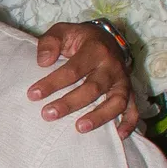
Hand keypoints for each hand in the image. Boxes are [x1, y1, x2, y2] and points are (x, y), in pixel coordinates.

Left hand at [31, 24, 135, 138]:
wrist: (106, 39)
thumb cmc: (79, 39)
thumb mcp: (62, 31)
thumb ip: (50, 42)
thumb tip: (43, 61)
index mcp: (95, 50)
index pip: (73, 69)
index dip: (53, 82)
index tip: (33, 94)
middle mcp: (112, 66)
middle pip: (93, 88)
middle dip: (70, 103)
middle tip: (48, 114)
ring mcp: (123, 81)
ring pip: (116, 101)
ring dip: (99, 117)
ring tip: (79, 128)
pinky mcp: (130, 92)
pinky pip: (133, 110)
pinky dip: (128, 123)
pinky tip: (117, 136)